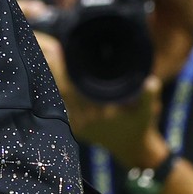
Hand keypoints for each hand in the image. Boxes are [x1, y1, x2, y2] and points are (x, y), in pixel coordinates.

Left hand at [31, 29, 166, 168]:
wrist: (133, 150)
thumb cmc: (140, 128)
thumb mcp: (146, 112)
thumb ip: (148, 97)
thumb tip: (151, 82)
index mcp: (93, 114)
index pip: (70, 88)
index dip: (61, 68)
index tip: (56, 49)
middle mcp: (80, 118)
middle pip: (56, 88)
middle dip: (48, 66)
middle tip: (41, 43)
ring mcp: (74, 121)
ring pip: (54, 94)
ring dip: (47, 73)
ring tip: (40, 50)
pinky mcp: (72, 122)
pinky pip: (57, 101)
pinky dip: (52, 85)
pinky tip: (46, 69)